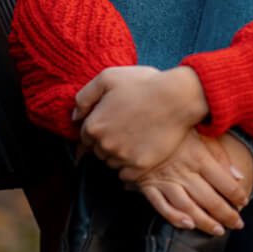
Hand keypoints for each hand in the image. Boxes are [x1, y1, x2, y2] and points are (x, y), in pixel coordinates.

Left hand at [74, 65, 208, 171]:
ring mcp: (122, 157)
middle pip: (98, 150)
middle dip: (107, 141)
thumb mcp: (108, 77)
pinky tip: (139, 152)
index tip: (111, 122)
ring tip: (134, 138)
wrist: (177, 97)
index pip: (85, 136)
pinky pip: (126, 174)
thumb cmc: (143, 83)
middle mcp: (104, 145)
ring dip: (118, 154)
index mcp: (94, 125)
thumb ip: (84, 96)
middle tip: (124, 127)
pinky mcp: (140, 166)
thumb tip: (75, 116)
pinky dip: (130, 167)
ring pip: (111, 163)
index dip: (97, 128)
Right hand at [124, 129, 248, 236]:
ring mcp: (165, 180)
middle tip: (237, 224)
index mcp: (198, 156)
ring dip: (205, 222)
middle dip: (226, 214)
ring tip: (218, 231)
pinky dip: (175, 218)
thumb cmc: (175, 130)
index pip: (224, 181)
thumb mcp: (201, 134)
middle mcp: (184, 171)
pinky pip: (162, 206)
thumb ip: (220, 156)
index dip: (237, 195)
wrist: (140, 125)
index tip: (244, 202)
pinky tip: (188, 225)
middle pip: (209, 198)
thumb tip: (240, 176)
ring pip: (188, 207)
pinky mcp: (149, 185)